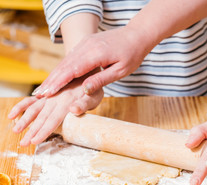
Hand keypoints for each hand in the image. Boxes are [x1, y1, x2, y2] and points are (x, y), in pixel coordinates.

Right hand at [8, 78, 103, 146]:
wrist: (88, 68)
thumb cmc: (94, 86)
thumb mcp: (94, 95)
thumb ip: (84, 104)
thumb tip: (73, 110)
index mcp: (67, 100)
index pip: (53, 119)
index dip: (44, 131)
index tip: (35, 141)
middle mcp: (55, 97)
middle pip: (41, 117)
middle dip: (31, 131)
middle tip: (23, 144)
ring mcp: (50, 95)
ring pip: (34, 108)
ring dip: (24, 120)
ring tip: (15, 130)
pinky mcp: (47, 92)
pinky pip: (32, 99)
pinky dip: (22, 106)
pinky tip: (13, 114)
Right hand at [32, 26, 149, 97]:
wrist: (136, 35)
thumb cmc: (132, 55)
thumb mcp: (120, 70)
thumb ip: (102, 79)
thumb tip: (84, 90)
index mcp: (97, 54)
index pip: (73, 70)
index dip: (59, 83)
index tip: (48, 93)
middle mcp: (87, 46)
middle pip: (65, 65)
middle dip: (51, 80)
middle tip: (39, 94)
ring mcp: (85, 43)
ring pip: (66, 60)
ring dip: (54, 74)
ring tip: (44, 88)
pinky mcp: (86, 43)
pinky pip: (71, 56)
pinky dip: (62, 68)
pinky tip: (56, 77)